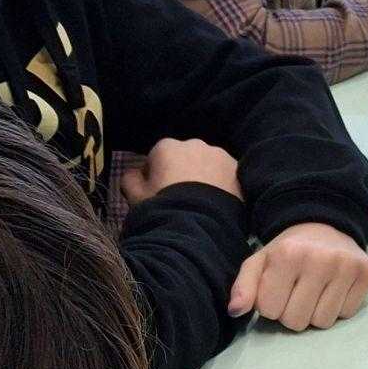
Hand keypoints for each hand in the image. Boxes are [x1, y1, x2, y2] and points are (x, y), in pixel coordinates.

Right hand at [119, 137, 239, 204]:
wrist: (199, 225)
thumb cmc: (162, 208)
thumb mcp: (135, 196)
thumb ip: (129, 179)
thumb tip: (134, 173)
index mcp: (166, 146)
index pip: (157, 158)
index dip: (156, 176)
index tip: (159, 194)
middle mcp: (194, 144)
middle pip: (185, 158)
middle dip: (183, 173)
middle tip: (183, 198)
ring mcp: (219, 154)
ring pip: (208, 164)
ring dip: (205, 176)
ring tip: (203, 202)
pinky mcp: (238, 169)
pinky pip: (227, 175)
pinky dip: (223, 184)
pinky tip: (219, 202)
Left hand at [229, 222, 367, 329]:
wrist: (325, 225)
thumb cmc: (288, 250)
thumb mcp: (260, 262)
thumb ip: (243, 286)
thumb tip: (236, 311)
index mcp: (288, 254)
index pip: (270, 310)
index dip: (270, 305)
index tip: (277, 291)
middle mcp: (320, 259)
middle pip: (296, 321)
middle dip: (291, 313)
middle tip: (296, 294)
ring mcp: (346, 266)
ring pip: (323, 322)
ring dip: (315, 313)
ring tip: (314, 293)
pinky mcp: (366, 273)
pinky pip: (347, 314)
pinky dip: (338, 308)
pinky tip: (333, 290)